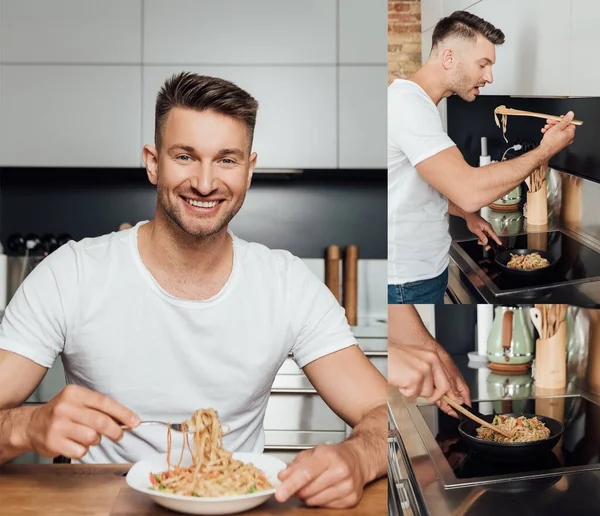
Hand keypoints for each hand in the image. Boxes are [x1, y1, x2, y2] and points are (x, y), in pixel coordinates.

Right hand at [22, 385, 139, 459]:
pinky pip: (80, 451)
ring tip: (86, 436)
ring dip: (94, 440)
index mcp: (74, 393)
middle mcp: (65, 407)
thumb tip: (126, 419)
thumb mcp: (79, 402)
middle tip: (119, 435)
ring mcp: (58, 425)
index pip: (105, 402)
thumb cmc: (61, 414)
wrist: (31, 425)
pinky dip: (82, 450)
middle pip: (100, 421)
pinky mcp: (53, 442)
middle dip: (115, 430)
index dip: (123, 413)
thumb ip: (100, 408)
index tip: (135, 421)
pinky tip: (74, 444)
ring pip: (92, 437)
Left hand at [275, 442, 365, 507]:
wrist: (358, 460)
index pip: (306, 473)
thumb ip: (295, 464)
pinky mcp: (351, 499)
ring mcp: (347, 486)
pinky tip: (324, 490)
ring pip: (315, 501)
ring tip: (313, 485)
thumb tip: (282, 476)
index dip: (291, 484)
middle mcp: (341, 471)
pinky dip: (319, 501)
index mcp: (329, 456)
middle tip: (298, 484)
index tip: (280, 494)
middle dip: (298, 490)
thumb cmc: (334, 455)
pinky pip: (325, 507)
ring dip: (308, 496)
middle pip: (309, 490)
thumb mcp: (313, 452)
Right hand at [388, 343, 466, 416]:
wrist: (381, 354)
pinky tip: (401, 381)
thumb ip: (432, 376)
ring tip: (406, 380)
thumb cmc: (395, 358)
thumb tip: (444, 393)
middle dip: (434, 395)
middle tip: (420, 390)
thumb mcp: (418, 362)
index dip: (454, 395)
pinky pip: (415, 394)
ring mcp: (424, 369)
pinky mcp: (415, 377)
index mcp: (433, 356)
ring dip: (415, 391)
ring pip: (428, 394)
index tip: (459, 405)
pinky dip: (406, 392)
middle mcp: (431, 360)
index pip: (450, 379)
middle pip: (444, 388)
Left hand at [464, 212, 500, 248]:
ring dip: (483, 240)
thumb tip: (485, 241)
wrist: (470, 216)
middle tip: (483, 245)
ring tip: (479, 241)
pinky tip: (479, 239)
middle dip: (487, 242)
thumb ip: (481, 236)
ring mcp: (486, 228)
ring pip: (487, 237)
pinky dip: (482, 238)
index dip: (497, 240)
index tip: (500, 243)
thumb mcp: (476, 230)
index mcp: (488, 227)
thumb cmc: (472, 220)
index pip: (494, 235)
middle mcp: (488, 228)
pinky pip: (485, 235)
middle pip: (491, 237)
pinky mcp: (484, 229)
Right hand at [539, 111, 575, 157]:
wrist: (544, 150)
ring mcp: (563, 141)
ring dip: (551, 127)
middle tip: (549, 122)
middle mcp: (568, 137)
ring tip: (546, 128)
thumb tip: (571, 114)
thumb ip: (565, 120)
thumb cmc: (551, 141)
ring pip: (558, 130)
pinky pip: (555, 135)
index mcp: (570, 133)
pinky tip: (545, 131)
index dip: (563, 119)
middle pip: (563, 126)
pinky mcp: (558, 143)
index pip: (570, 123)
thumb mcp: (557, 127)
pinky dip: (550, 132)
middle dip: (555, 123)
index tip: (557, 118)